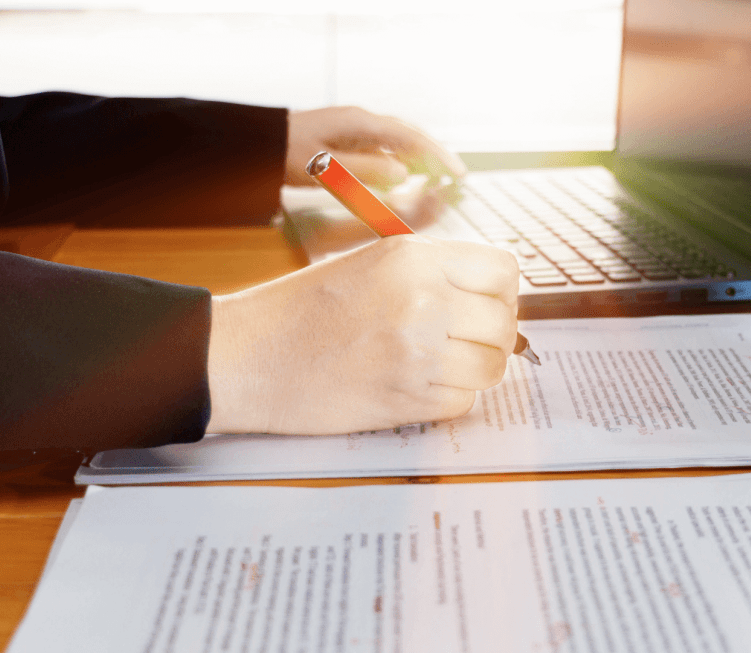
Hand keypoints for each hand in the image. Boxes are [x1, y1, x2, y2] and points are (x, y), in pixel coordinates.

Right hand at [206, 236, 518, 434]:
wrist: (247, 358)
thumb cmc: (302, 310)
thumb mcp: (371, 265)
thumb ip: (432, 273)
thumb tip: (492, 297)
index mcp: (412, 257)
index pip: (503, 270)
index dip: (501, 292)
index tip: (486, 304)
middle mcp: (422, 299)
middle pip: (503, 322)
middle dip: (491, 335)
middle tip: (464, 341)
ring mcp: (418, 352)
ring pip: (492, 366)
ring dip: (474, 369)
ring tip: (440, 364)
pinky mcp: (408, 399)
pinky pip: (464, 401)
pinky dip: (449, 398)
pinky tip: (415, 385)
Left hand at [284, 106, 465, 188]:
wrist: (258, 143)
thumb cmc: (285, 154)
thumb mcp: (324, 168)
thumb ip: (365, 171)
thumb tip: (405, 175)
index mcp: (360, 123)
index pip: (410, 138)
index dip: (437, 156)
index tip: (458, 173)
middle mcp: (361, 121)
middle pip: (410, 135)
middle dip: (435, 154)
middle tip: (456, 176)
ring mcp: (355, 128)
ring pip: (398, 140)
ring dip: (420, 157)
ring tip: (439, 176)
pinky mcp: (347, 138)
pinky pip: (384, 148)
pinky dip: (401, 160)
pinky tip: (406, 174)